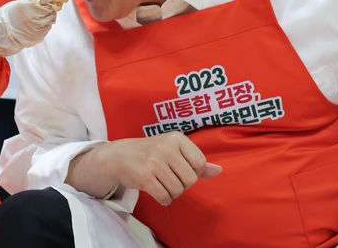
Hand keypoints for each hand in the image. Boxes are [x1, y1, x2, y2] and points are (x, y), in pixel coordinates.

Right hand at [0, 0, 68, 56]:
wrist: (0, 36)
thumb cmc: (7, 17)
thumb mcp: (20, 3)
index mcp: (30, 4)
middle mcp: (36, 15)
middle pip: (54, 6)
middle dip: (54, 3)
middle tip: (51, 1)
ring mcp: (39, 27)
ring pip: (52, 17)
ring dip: (49, 14)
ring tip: (37, 14)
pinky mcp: (40, 35)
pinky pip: (47, 27)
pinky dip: (44, 23)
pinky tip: (35, 23)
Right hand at [67, 132, 221, 205]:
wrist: (119, 155)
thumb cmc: (151, 152)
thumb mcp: (174, 150)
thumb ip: (196, 161)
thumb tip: (219, 171)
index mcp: (177, 138)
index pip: (200, 164)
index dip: (192, 171)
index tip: (179, 168)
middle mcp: (166, 147)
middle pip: (190, 180)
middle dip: (182, 184)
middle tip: (169, 177)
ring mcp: (154, 162)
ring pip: (178, 190)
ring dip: (171, 192)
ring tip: (161, 183)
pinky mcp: (144, 176)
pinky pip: (165, 197)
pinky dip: (163, 199)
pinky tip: (156, 190)